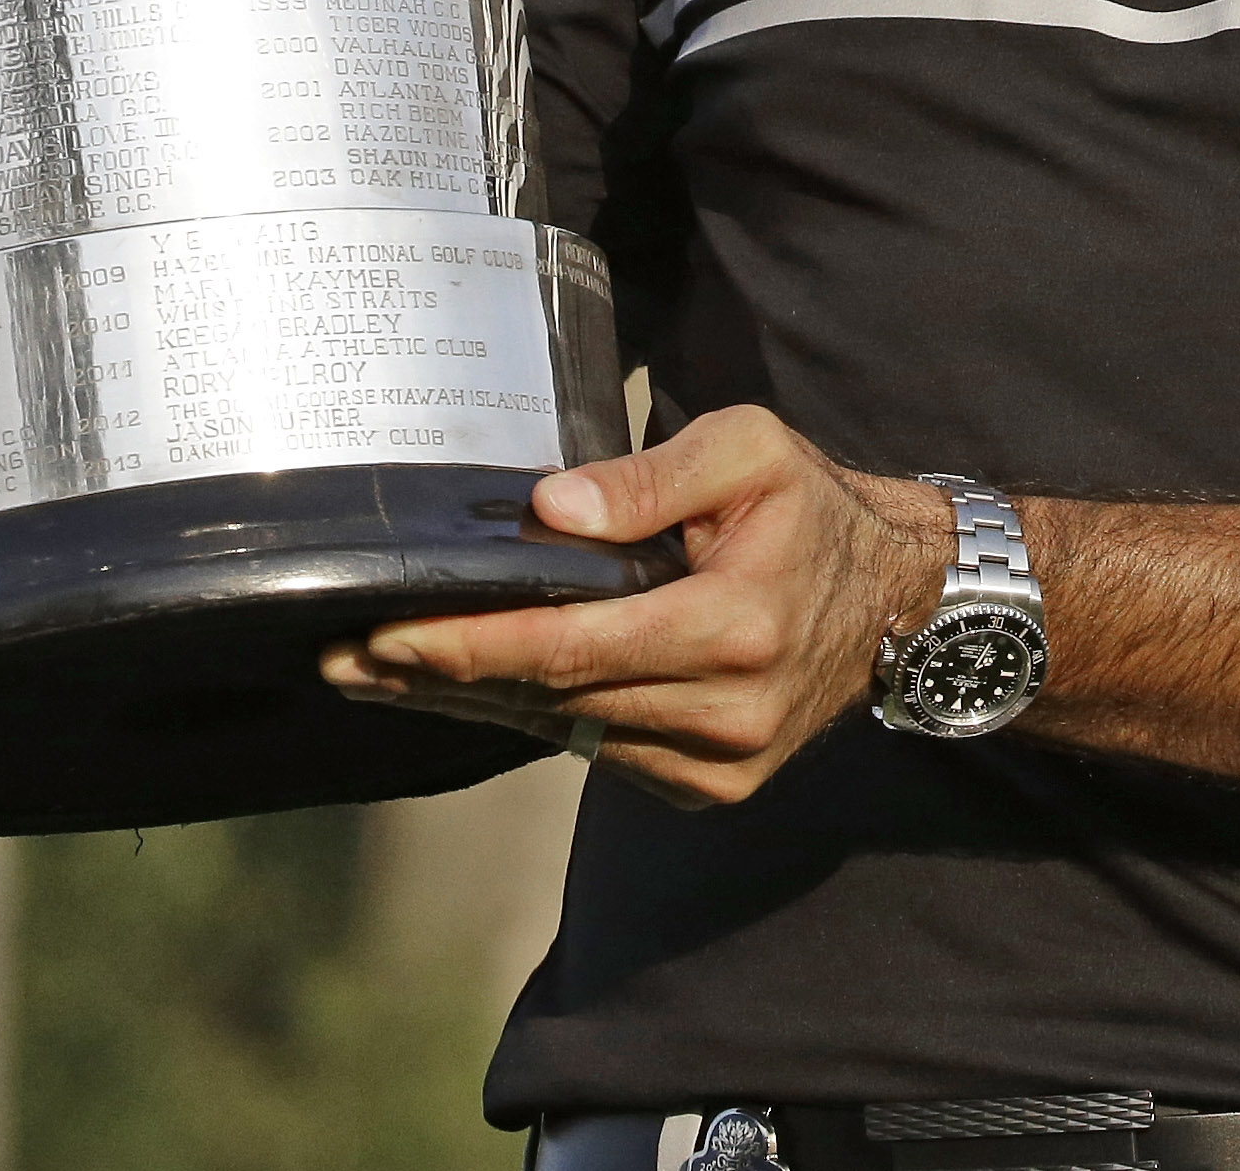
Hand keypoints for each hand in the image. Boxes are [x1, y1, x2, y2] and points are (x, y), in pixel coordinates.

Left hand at [315, 406, 957, 807]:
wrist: (899, 602)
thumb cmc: (809, 508)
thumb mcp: (749, 449)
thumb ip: (651, 476)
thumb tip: (551, 508)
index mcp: (733, 626)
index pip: (572, 649)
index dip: (471, 649)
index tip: (381, 640)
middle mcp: (725, 713)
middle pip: (552, 702)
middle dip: (439, 681)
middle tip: (340, 660)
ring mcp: (721, 765)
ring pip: (568, 736)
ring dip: (471, 706)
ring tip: (376, 677)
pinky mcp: (714, 789)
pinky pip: (602, 754)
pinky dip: (536, 721)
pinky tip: (469, 692)